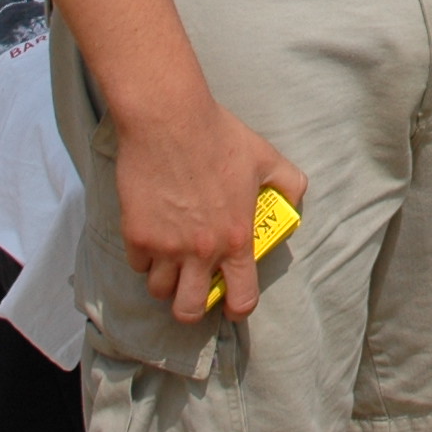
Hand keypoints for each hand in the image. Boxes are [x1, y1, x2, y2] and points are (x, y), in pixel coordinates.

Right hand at [112, 92, 307, 321]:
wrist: (169, 120)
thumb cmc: (218, 136)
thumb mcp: (265, 157)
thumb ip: (288, 183)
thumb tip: (295, 201)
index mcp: (236, 237)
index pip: (242, 298)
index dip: (238, 307)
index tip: (232, 302)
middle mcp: (200, 250)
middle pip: (188, 311)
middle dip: (191, 307)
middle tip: (194, 287)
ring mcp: (165, 246)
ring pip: (159, 291)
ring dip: (167, 281)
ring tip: (173, 261)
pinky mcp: (136, 235)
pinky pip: (138, 264)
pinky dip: (145, 257)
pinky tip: (154, 236)